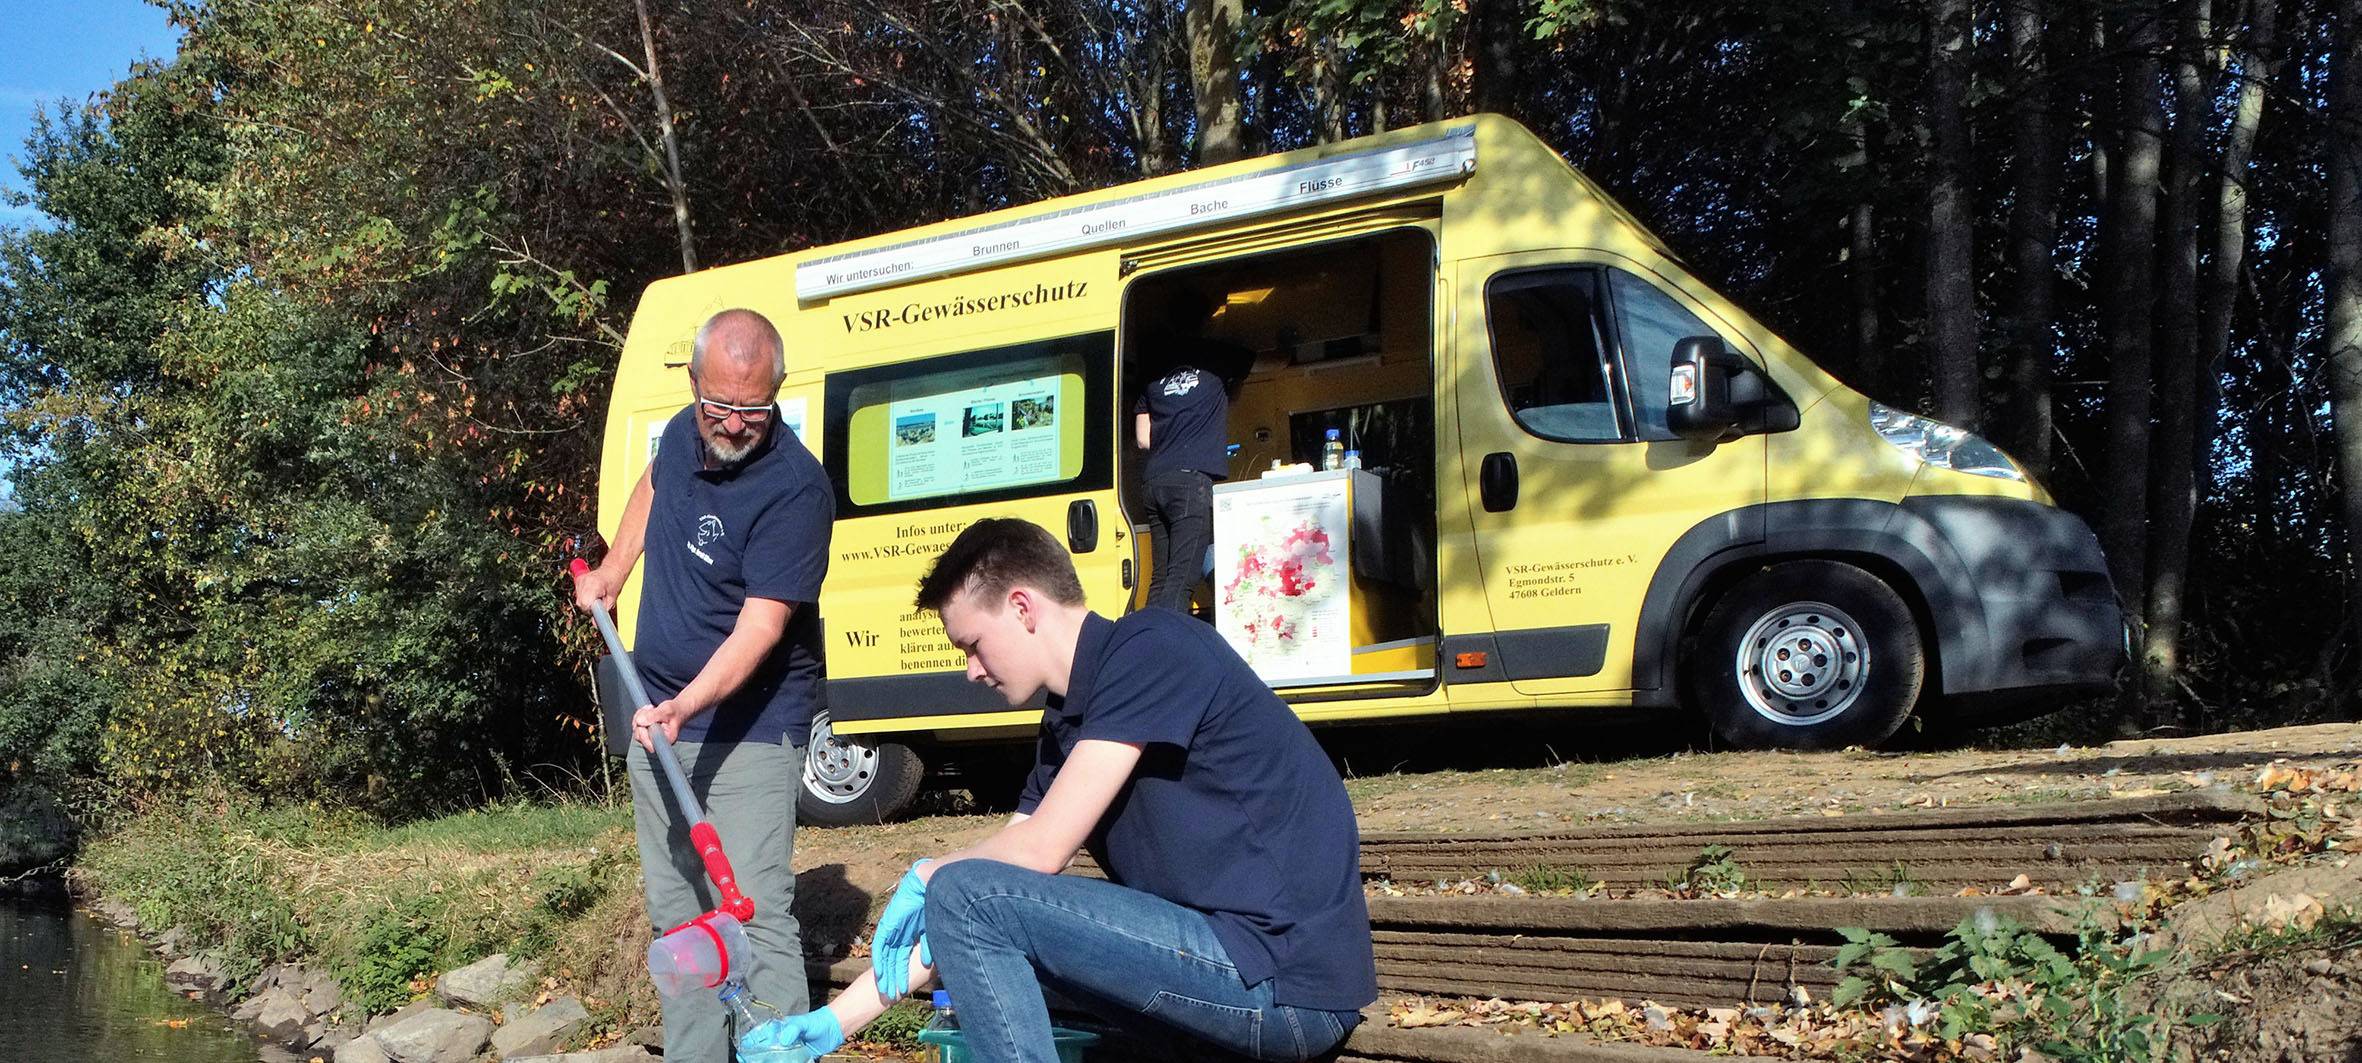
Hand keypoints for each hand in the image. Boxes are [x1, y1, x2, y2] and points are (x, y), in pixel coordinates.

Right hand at [570, 563, 620, 614]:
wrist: (613, 569)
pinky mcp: (578, 579)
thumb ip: (604, 611)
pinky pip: (578, 593)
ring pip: (578, 599)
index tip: (595, 611)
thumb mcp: (612, 599)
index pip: (585, 603)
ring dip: (586, 601)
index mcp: (594, 585)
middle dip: (588, 607)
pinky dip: (583, 595)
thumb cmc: (614, 582)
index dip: (590, 610)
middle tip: (598, 602)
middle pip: (580, 603)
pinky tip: (591, 592)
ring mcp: (580, 580)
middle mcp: (585, 581)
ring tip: (596, 596)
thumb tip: (595, 624)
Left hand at [631, 700, 693, 751]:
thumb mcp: (666, 710)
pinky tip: (648, 710)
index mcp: (667, 740)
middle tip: (650, 709)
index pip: (650, 745)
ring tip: (651, 708)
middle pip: (640, 737)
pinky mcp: (647, 732)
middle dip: (641, 721)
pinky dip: (639, 716)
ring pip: (637, 730)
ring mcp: (651, 737)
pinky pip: (637, 726)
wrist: (678, 709)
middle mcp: (658, 741)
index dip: (644, 734)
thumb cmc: (675, 711)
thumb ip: (653, 716)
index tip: (646, 721)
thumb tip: (639, 721)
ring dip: (640, 716)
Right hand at [740, 1009, 845, 1055]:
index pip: (759, 1036)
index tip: (742, 1053)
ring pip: (774, 1059)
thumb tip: (784, 1040)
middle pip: (764, 1051)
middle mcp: (781, 1041)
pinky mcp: (798, 1058)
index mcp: (779, 1030)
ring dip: (767, 1062)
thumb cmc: (817, 1022)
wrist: (834, 1029)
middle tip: (748, 1062)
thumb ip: (793, 1029)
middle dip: (755, 1058)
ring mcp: (789, 1050)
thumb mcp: (803, 1023)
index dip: (749, 1044)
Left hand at [871, 861, 931, 997]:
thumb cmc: (936, 905)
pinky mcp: (887, 925)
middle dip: (893, 978)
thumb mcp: (933, 931)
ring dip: (886, 973)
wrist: (930, 886)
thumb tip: (929, 964)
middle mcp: (900, 934)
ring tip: (885, 990)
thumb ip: (930, 947)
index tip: (903, 990)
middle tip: (891, 996)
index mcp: (911, 935)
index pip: (903, 958)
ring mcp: (893, 930)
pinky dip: (880, 960)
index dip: (902, 974)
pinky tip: (880, 974)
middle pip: (894, 960)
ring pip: (886, 956)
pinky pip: (881, 946)